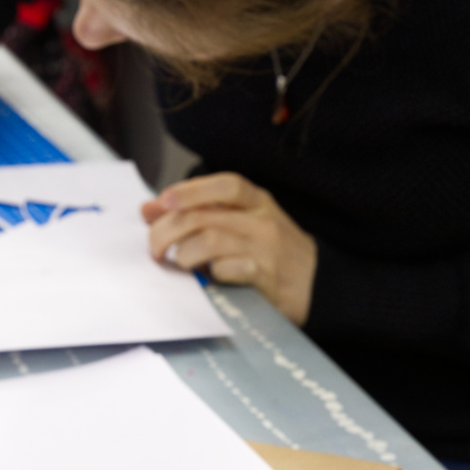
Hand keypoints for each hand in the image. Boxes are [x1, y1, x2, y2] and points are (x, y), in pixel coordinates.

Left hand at [142, 173, 317, 323]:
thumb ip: (204, 212)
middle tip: (154, 247)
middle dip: (168, 230)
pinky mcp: (265, 278)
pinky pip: (227, 270)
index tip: (162, 202)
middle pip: (205, 215)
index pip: (224, 184)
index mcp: (258, 202)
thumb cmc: (275, 252)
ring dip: (184, 253)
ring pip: (210, 240)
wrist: (319, 284)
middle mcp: (262, 220)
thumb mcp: (245, 221)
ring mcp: (265, 249)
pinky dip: (211, 274)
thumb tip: (151, 209)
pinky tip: (208, 278)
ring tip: (178, 263)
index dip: (189, 190)